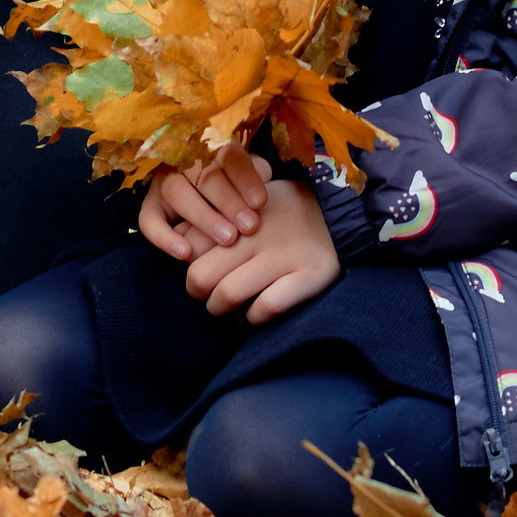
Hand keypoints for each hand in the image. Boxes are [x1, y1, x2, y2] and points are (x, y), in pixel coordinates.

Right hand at [141, 146, 271, 259]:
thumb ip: (257, 175)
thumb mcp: (249, 171)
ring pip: (177, 194)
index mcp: (213, 145)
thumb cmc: (236, 181)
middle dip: (228, 202)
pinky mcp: (151, 205)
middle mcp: (184, 159)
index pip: (228, 155)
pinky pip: (149, 220)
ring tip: (228, 238)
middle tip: (249, 226)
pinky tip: (185, 253)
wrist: (206, 187)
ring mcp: (164, 181)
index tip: (261, 203)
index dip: (245, 178)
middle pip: (203, 176)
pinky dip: (164, 238)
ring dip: (204, 217)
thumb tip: (259, 191)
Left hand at [143, 154, 339, 322]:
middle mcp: (258, 234)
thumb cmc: (283, 210)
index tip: (197, 269)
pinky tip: (254, 313)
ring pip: (229, 294)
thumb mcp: (248, 200)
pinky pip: (267, 307)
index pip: (191, 244)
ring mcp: (283, 256)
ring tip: (224, 307)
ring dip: (220, 308)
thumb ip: (215, 216)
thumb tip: (177, 238)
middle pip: (202, 274)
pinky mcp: (308, 277)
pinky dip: (253, 317)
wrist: (340, 213)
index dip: (187, 263)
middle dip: (197, 292)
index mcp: (240, 212)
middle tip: (205, 294)